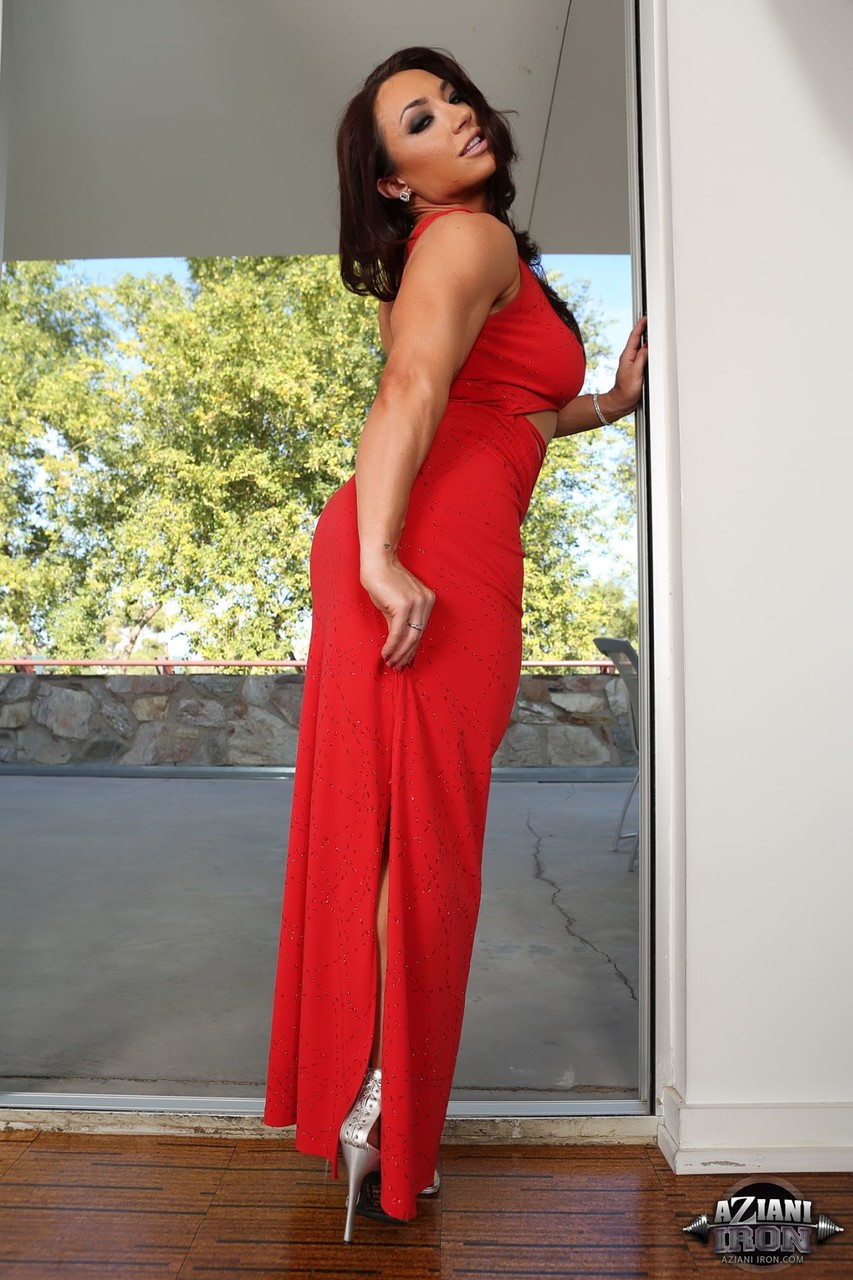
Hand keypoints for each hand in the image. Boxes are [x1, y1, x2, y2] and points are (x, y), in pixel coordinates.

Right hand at [360, 554, 435, 669]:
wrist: (377, 562)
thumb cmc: (383, 582)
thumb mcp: (394, 606)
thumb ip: (399, 624)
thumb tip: (398, 645)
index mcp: (428, 601)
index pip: (421, 631)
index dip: (413, 648)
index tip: (405, 661)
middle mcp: (426, 602)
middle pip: (417, 636)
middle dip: (407, 654)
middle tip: (398, 667)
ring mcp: (417, 603)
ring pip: (410, 637)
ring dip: (399, 654)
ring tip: (391, 664)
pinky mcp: (404, 605)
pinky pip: (398, 632)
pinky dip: (392, 646)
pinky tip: (386, 654)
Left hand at [602, 315, 647, 420]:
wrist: (620, 403)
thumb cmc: (625, 391)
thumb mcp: (635, 373)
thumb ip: (642, 358)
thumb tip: (648, 346)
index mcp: (627, 356)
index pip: (634, 336)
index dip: (640, 325)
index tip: (646, 317)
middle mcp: (629, 358)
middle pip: (637, 339)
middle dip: (644, 328)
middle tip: (651, 319)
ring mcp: (633, 363)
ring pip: (641, 347)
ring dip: (646, 338)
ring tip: (653, 330)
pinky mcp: (636, 369)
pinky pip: (643, 356)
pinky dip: (648, 350)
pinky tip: (652, 349)